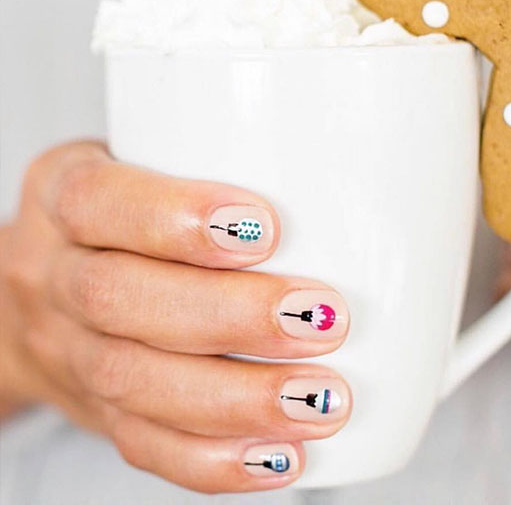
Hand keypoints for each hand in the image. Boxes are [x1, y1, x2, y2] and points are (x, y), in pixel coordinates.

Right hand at [0, 141, 351, 492]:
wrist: (57, 283)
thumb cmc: (131, 211)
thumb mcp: (150, 159)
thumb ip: (221, 157)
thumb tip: (351, 181)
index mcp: (63, 192)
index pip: (96, 201)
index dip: (175, 218)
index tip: (267, 230)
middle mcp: (54, 273)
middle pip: (116, 300)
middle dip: (228, 316)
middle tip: (320, 320)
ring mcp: (69, 349)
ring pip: (131, 384)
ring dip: (235, 398)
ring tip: (319, 397)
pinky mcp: (97, 408)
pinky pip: (140, 445)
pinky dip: (214, 458)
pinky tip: (280, 453)